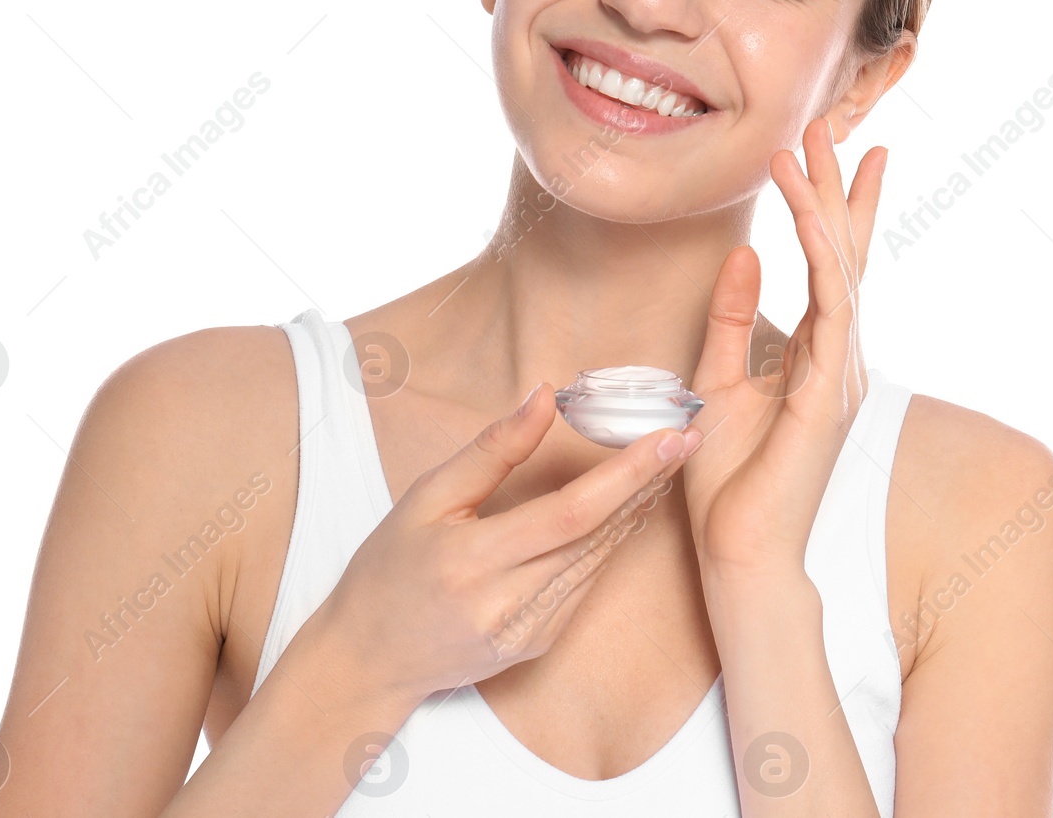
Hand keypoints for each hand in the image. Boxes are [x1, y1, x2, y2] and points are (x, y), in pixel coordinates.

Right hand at [312, 383, 703, 702]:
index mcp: (475, 559)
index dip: (626, 475)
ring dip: (636, 511)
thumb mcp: (427, 497)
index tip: (667, 438)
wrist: (368, 656)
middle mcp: (508, 604)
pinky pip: (585, 586)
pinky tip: (625, 510)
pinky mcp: (539, 646)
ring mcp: (528, 633)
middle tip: (685, 437)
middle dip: (647, 484)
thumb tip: (543, 396)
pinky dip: (607, 545)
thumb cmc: (389, 568)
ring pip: (599, 562)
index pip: (572, 514)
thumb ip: (492, 449)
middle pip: (597, 537)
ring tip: (666, 463)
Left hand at [681, 117, 887, 581]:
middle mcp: (839, 356)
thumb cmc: (727, 480)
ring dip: (825, 201)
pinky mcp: (830, 389)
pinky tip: (804, 210)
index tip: (835, 152)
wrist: (736, 550)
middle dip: (838, 186)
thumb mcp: (716, 382)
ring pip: (840, 265)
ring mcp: (841, 371)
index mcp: (817, 355)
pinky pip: (831, 303)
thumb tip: (742, 256)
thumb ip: (731, 321)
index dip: (833, 207)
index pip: (830, 265)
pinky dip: (818, 251)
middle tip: (834, 125)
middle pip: (844, 253)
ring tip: (812, 142)